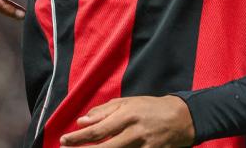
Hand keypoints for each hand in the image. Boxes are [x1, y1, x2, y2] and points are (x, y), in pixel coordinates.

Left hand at [60, 96, 194, 146]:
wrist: (182, 118)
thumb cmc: (150, 108)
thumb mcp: (128, 103)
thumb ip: (104, 111)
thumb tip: (82, 121)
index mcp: (127, 114)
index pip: (97, 129)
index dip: (79, 137)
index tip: (63, 140)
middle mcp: (134, 130)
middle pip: (104, 146)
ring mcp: (144, 145)